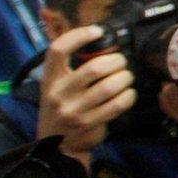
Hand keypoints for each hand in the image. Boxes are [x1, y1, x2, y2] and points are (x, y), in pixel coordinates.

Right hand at [37, 25, 137, 158]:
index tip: (98, 32)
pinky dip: (128, 96)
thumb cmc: (61, 107)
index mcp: (49, 79)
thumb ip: (71, 68)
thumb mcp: (55, 87)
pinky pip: (116, 105)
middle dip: (116, 61)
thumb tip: (102, 43)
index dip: (78, 36)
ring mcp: (73, 110)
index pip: (57, 50)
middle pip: (94, 68)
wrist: (56, 146)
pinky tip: (129, 93)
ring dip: (125, 78)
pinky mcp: (88, 124)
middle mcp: (58, 93)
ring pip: (108, 87)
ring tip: (127, 77)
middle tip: (122, 62)